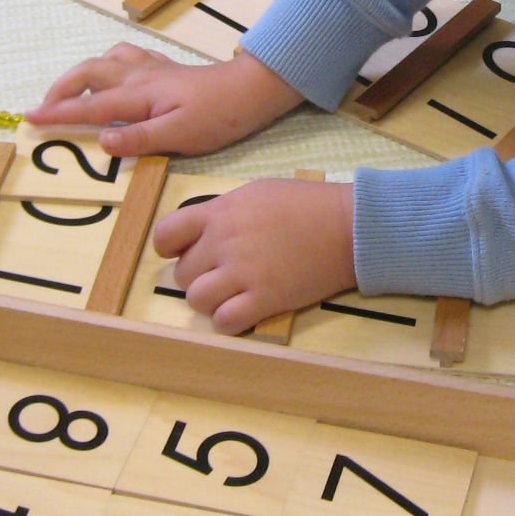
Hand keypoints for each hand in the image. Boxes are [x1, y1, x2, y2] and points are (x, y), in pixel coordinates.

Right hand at [25, 44, 303, 156]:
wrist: (252, 89)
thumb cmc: (220, 116)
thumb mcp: (180, 136)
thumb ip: (139, 139)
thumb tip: (102, 142)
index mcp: (138, 95)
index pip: (88, 107)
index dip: (57, 113)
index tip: (30, 118)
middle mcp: (139, 76)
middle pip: (88, 73)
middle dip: (61, 89)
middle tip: (43, 108)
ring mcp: (152, 68)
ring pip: (105, 60)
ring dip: (82, 73)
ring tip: (71, 92)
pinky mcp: (166, 68)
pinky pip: (127, 56)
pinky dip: (109, 63)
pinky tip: (112, 74)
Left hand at [156, 179, 355, 333]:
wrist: (349, 226)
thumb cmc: (308, 203)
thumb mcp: (257, 193)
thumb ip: (226, 212)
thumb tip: (206, 231)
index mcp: (220, 212)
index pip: (165, 234)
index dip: (171, 248)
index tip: (187, 251)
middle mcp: (223, 243)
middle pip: (182, 273)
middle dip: (199, 276)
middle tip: (223, 274)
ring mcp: (243, 273)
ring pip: (196, 300)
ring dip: (211, 301)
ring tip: (232, 295)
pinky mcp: (264, 300)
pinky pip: (225, 322)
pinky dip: (230, 320)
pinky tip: (246, 310)